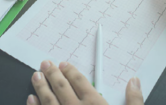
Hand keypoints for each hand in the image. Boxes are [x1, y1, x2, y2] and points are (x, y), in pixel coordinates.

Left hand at [28, 60, 143, 104]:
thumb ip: (134, 100)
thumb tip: (134, 82)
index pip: (80, 82)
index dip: (71, 71)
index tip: (64, 64)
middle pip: (62, 87)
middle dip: (52, 74)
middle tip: (45, 64)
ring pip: (49, 101)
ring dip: (41, 87)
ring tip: (35, 76)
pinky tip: (30, 99)